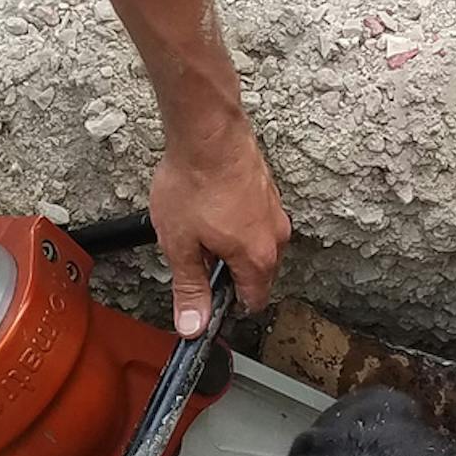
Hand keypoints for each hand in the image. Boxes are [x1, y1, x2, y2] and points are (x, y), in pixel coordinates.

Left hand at [149, 104, 290, 337]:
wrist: (208, 131)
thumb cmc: (195, 181)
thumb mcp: (180, 245)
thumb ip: (189, 289)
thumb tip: (193, 324)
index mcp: (258, 258)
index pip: (253, 302)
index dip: (225, 306)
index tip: (205, 299)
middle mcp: (275, 236)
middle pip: (255, 275)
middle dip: (225, 272)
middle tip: (193, 256)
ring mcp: (274, 211)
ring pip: (254, 245)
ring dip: (229, 245)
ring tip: (198, 226)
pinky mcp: (267, 191)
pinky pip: (254, 221)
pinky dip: (234, 222)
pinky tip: (208, 207)